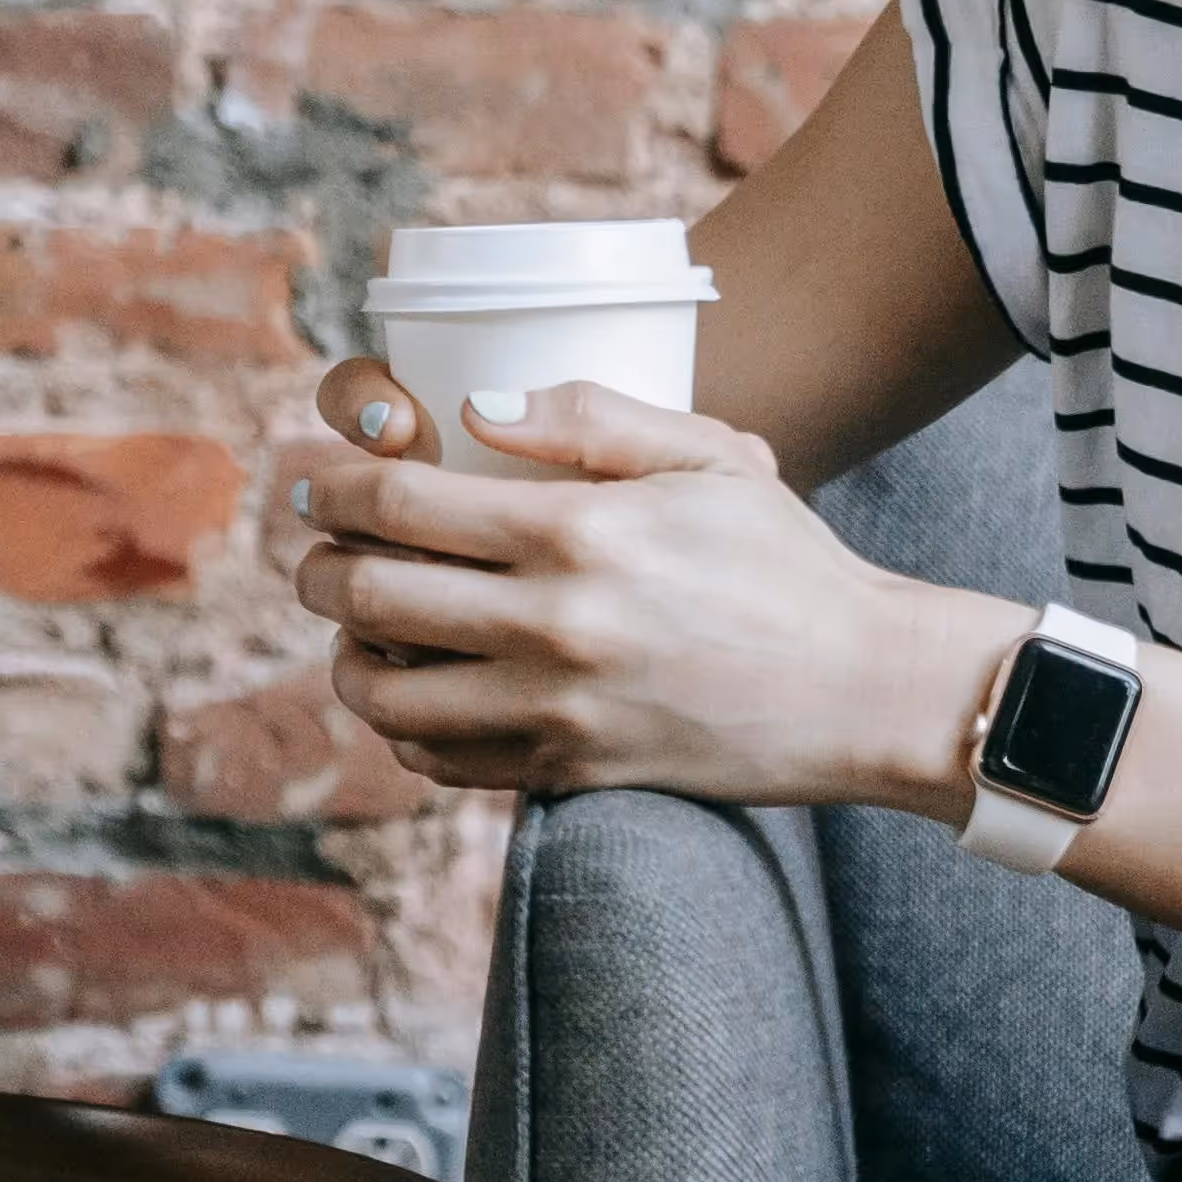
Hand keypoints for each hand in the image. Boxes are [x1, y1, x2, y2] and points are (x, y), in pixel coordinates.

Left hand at [289, 370, 1004, 813]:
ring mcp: (557, 711)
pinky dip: (407, 731)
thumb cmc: (786, 559)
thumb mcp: (710, 456)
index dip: (337, 490)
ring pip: (387, 696)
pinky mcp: (569, 773)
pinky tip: (420, 694)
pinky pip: (441, 762)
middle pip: (369, 595)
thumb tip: (474, 408)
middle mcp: (555, 625)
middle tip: (316, 558)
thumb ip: (590, 417)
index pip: (400, 502)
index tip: (320, 487)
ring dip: (347, 659)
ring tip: (355, 633)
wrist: (865, 690)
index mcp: (579, 531)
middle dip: (318, 571)